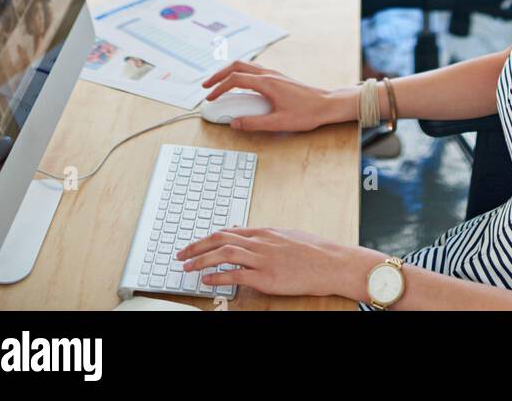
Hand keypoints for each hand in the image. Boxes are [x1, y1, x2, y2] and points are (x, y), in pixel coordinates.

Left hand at [176, 226, 365, 297]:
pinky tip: (207, 280)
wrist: (331, 262)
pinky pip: (236, 275)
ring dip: (202, 260)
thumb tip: (247, 233)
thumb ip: (265, 236)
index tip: (193, 244)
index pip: (227, 231)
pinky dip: (218, 277)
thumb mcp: (286, 235)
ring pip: (224, 253)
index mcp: (264, 231)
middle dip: (196, 246)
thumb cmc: (313, 251)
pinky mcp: (267, 277)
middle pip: (220, 239)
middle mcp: (260, 241)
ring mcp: (262, 258)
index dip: (206, 238)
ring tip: (187, 267)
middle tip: (180, 254)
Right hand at [201, 60, 338, 132]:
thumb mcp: (279, 123)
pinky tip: (239, 85)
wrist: (326, 104)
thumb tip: (234, 123)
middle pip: (237, 65)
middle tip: (206, 86)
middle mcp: (269, 74)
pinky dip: (241, 74)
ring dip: (229, 72)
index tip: (210, 98)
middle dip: (219, 74)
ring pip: (246, 65)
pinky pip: (254, 70)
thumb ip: (254, 123)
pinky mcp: (278, 77)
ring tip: (219, 84)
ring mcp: (274, 74)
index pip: (235, 80)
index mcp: (267, 83)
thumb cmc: (306, 113)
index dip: (219, 88)